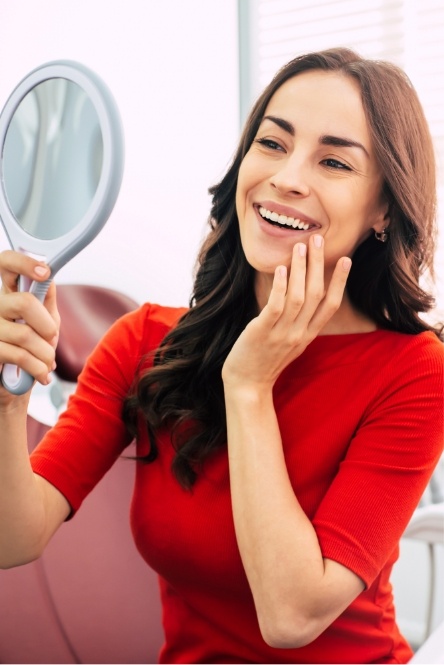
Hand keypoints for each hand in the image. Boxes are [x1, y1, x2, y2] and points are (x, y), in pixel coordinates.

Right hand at [0, 250, 59, 397]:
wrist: (14, 384)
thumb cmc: (29, 347)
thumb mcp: (44, 321)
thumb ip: (45, 298)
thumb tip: (49, 274)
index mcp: (7, 293)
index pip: (5, 263)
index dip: (23, 263)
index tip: (44, 272)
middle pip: (24, 302)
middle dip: (46, 325)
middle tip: (51, 338)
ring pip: (25, 334)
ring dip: (45, 354)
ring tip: (47, 362)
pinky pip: (19, 355)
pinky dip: (38, 367)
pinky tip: (41, 374)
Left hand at [222, 235, 350, 390]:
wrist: (248, 384)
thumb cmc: (265, 359)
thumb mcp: (290, 341)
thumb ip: (299, 320)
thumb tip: (300, 291)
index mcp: (309, 334)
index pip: (331, 305)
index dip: (340, 281)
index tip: (346, 259)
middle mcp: (299, 333)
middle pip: (316, 294)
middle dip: (318, 264)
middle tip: (318, 239)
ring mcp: (282, 333)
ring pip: (298, 296)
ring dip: (300, 270)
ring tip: (300, 246)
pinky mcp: (262, 332)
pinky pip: (275, 306)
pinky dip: (280, 286)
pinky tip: (281, 269)